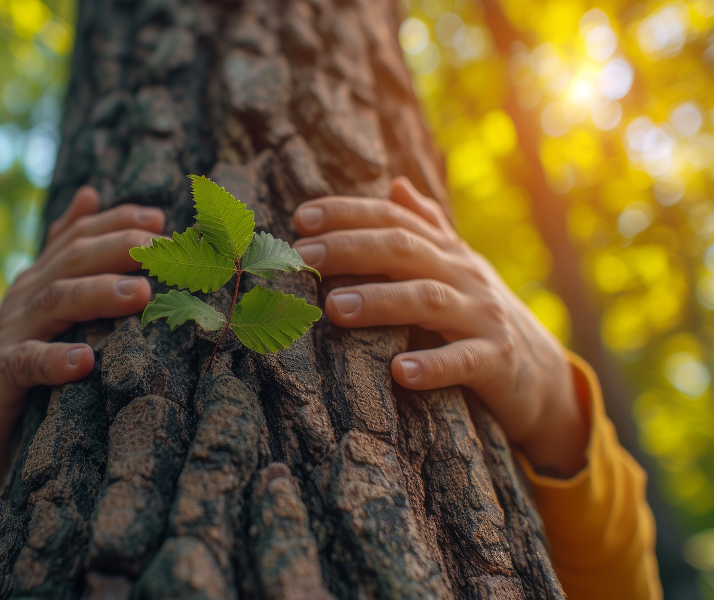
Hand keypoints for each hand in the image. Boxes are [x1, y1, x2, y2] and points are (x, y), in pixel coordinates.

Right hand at [0, 186, 164, 518]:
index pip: (78, 237)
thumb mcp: (50, 308)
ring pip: (55, 302)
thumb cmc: (28, 370)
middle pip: (72, 261)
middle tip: (158, 248)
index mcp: (40, 280)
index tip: (158, 219)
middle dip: (117, 248)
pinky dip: (54, 360)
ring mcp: (9, 335)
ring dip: (99, 294)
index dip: (116, 223)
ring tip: (142, 295)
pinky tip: (84, 361)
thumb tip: (88, 193)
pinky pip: (26, 364)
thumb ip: (67, 255)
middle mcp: (23, 299)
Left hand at [292, 177, 587, 477]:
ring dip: (381, 301)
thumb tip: (396, 185)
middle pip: (404, 250)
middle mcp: (464, 276)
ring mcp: (483, 317)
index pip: (394, 220)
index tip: (301, 218)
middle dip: (351, 249)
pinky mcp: (497, 361)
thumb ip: (427, 228)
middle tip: (305, 258)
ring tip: (336, 308)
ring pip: (429, 300)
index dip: (348, 213)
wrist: (543, 375)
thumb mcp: (457, 268)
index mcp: (447, 252)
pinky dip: (433, 366)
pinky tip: (400, 372)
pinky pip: (464, 361)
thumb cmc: (481, 315)